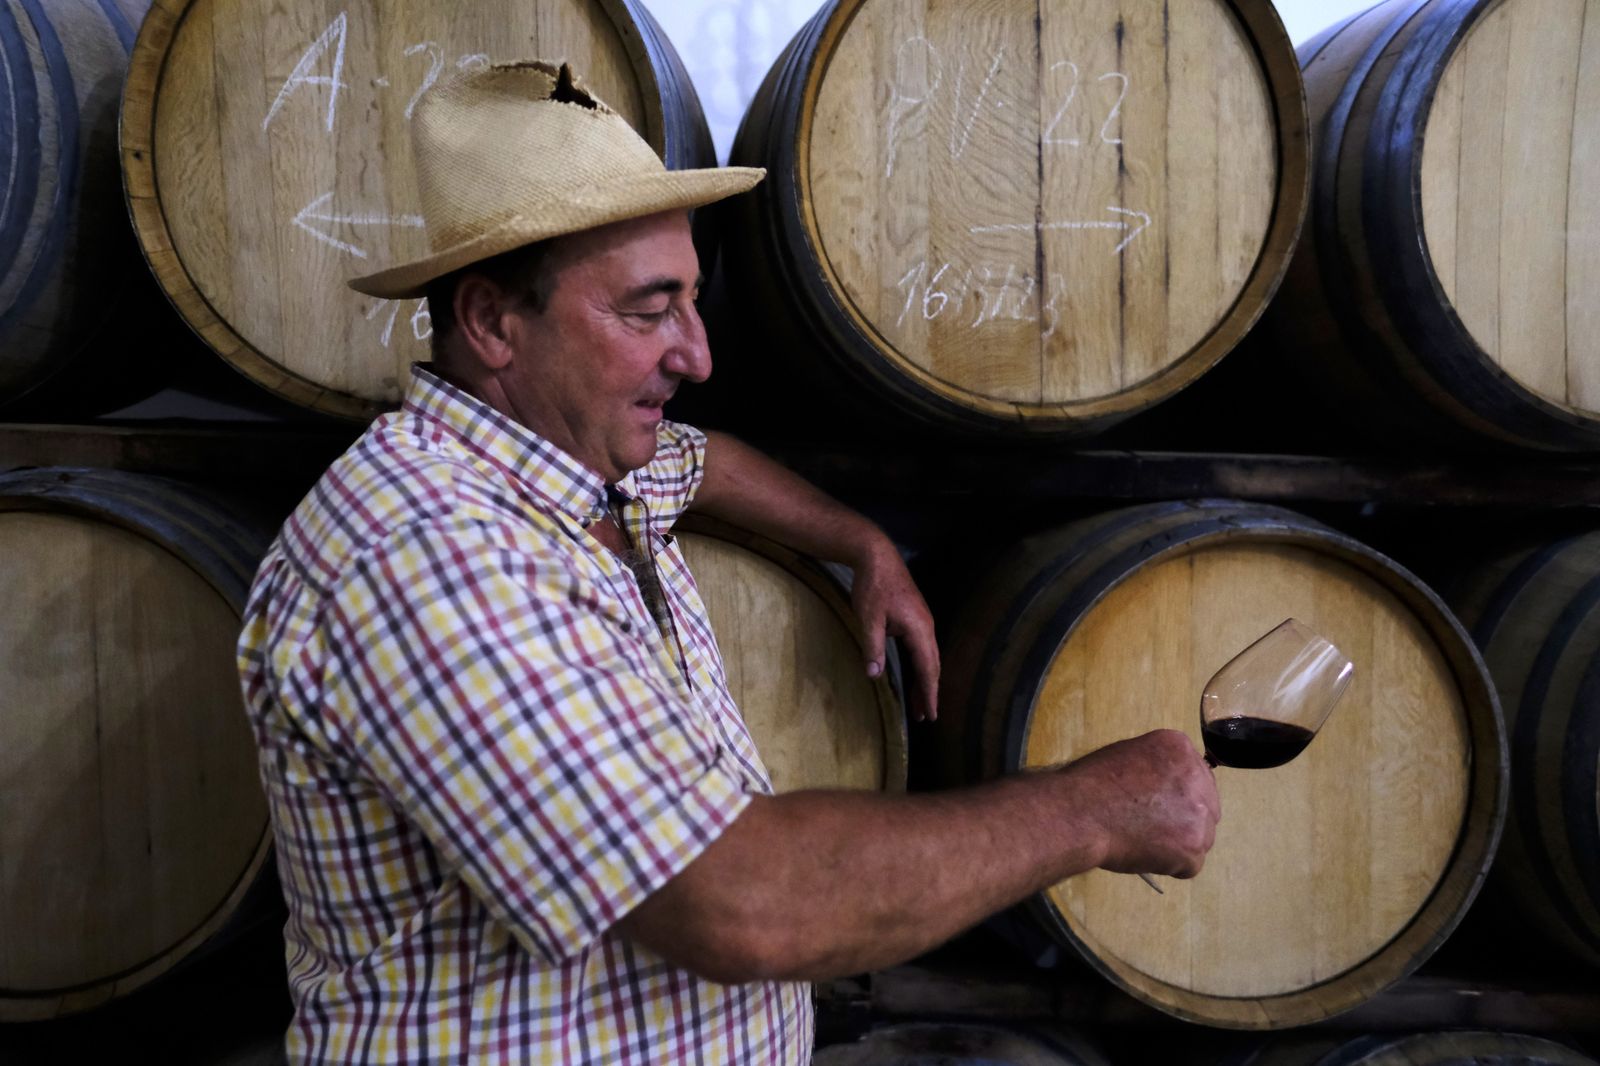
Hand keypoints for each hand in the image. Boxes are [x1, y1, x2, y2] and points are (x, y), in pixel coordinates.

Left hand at [849, 537, 939, 721]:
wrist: (877, 556)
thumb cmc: (873, 586)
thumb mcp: (868, 618)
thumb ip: (873, 647)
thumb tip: (875, 675)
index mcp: (919, 629)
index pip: (927, 669)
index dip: (929, 693)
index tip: (932, 714)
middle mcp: (927, 627)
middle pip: (933, 666)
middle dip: (929, 692)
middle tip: (927, 716)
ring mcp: (923, 622)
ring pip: (929, 658)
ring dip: (925, 680)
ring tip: (921, 703)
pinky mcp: (916, 618)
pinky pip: (923, 648)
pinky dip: (921, 666)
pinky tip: (914, 675)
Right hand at [1062, 730, 1219, 877]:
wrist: (1079, 813)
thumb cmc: (1092, 783)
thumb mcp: (1128, 754)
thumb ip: (1157, 767)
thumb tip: (1165, 787)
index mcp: (1180, 749)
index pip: (1197, 776)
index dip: (1177, 794)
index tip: (1158, 804)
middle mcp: (1198, 779)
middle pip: (1206, 806)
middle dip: (1186, 819)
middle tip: (1154, 826)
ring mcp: (1199, 816)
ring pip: (1201, 837)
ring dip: (1179, 843)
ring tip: (1144, 841)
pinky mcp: (1193, 850)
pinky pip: (1189, 864)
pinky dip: (1169, 865)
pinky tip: (1143, 853)